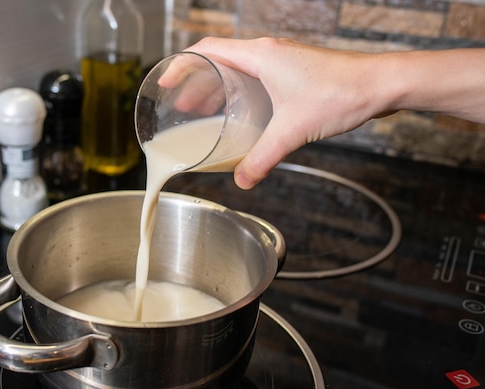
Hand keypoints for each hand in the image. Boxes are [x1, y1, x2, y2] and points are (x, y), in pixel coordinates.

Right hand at [183, 37, 388, 188]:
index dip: (181, 65)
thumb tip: (242, 180)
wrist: (380, 84)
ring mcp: (282, 60)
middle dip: (196, 83)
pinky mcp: (294, 72)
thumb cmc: (341, 94)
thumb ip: (264, 158)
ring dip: (218, 88)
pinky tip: (241, 114)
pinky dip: (239, 92)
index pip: (207, 49)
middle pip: (219, 60)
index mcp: (259, 55)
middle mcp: (268, 52)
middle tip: (181, 106)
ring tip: (202, 111)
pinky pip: (256, 77)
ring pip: (238, 69)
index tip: (166, 83)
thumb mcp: (292, 131)